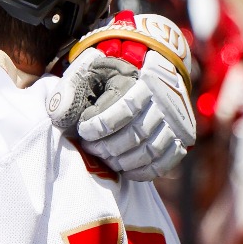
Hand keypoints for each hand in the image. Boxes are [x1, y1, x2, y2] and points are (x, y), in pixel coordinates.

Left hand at [47, 12, 195, 180]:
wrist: (151, 73)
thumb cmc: (112, 77)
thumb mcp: (90, 72)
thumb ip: (71, 89)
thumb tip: (59, 116)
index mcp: (142, 81)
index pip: (124, 109)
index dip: (99, 126)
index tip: (83, 130)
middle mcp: (165, 101)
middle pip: (136, 134)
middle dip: (106, 147)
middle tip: (90, 148)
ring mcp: (176, 122)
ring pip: (150, 151)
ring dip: (121, 161)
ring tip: (104, 157)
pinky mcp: (182, 138)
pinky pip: (165, 163)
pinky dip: (143, 171)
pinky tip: (124, 168)